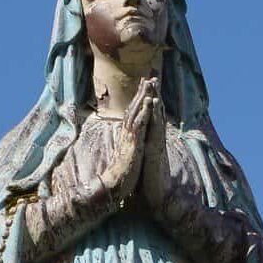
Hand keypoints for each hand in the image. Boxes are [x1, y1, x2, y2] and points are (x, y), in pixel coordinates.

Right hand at [101, 77, 158, 201]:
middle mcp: (127, 132)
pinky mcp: (134, 142)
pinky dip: (145, 111)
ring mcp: (130, 136)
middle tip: (147, 77)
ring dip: (142, 96)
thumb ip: (127, 144)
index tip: (143, 88)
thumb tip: (129, 140)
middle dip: (141, 92)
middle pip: (134, 107)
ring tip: (149, 82)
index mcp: (127, 135)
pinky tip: (149, 101)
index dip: (138, 100)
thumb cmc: (120, 173)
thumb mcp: (126, 154)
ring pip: (136, 111)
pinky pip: (140, 124)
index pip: (132, 114)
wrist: (114, 185)